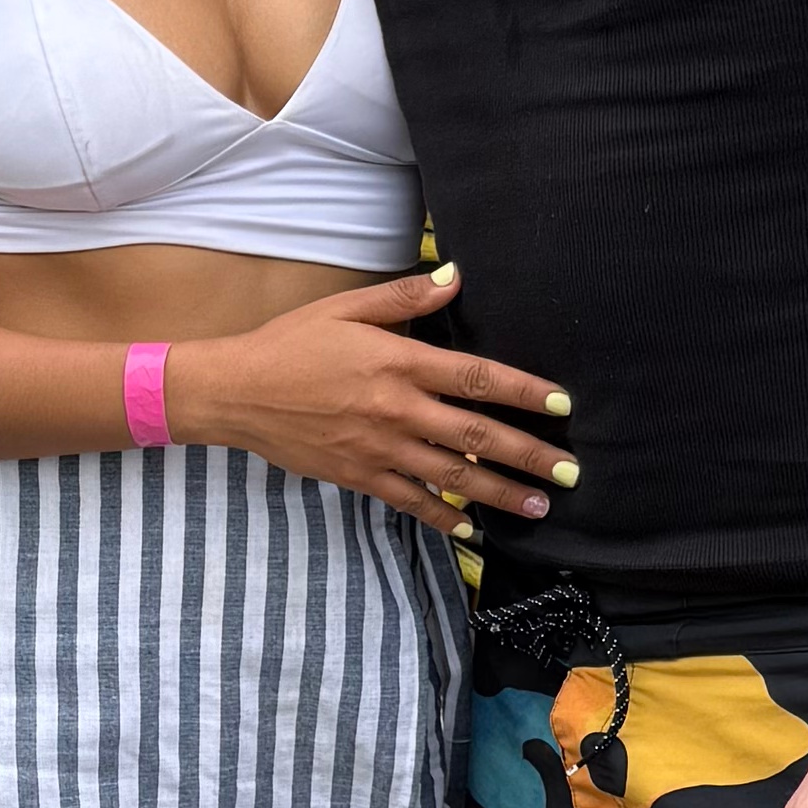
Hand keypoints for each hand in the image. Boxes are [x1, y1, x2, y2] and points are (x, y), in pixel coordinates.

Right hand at [184, 268, 570, 527]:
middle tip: (571, 473)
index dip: (524, 392)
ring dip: (500, 493)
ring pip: (453, 474)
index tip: (562, 407)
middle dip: (530, 455)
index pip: (478, 377)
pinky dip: (442, 517)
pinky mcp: (358, 475)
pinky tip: (471, 529)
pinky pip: (410, 500)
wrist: (236, 391)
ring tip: (539, 506)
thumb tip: (455, 278)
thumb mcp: (345, 308)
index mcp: (399, 362)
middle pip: (478, 434)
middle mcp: (397, 409)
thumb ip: (404, 296)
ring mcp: (379, 448)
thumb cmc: (290, 343)